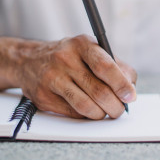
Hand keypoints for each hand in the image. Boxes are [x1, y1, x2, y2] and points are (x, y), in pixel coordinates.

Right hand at [18, 34, 136, 118]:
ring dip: (101, 114)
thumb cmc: (69, 57)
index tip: (130, 96)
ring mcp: (52, 78)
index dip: (121, 84)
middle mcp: (65, 59)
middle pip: (98, 90)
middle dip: (115, 105)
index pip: (105, 66)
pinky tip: (89, 111)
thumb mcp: (92, 51)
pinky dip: (85, 116)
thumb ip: (116, 66)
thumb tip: (130, 87)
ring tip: (106, 112)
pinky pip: (72, 113)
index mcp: (82, 44)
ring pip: (85, 105)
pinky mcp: (43, 96)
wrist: (29, 60)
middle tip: (119, 110)